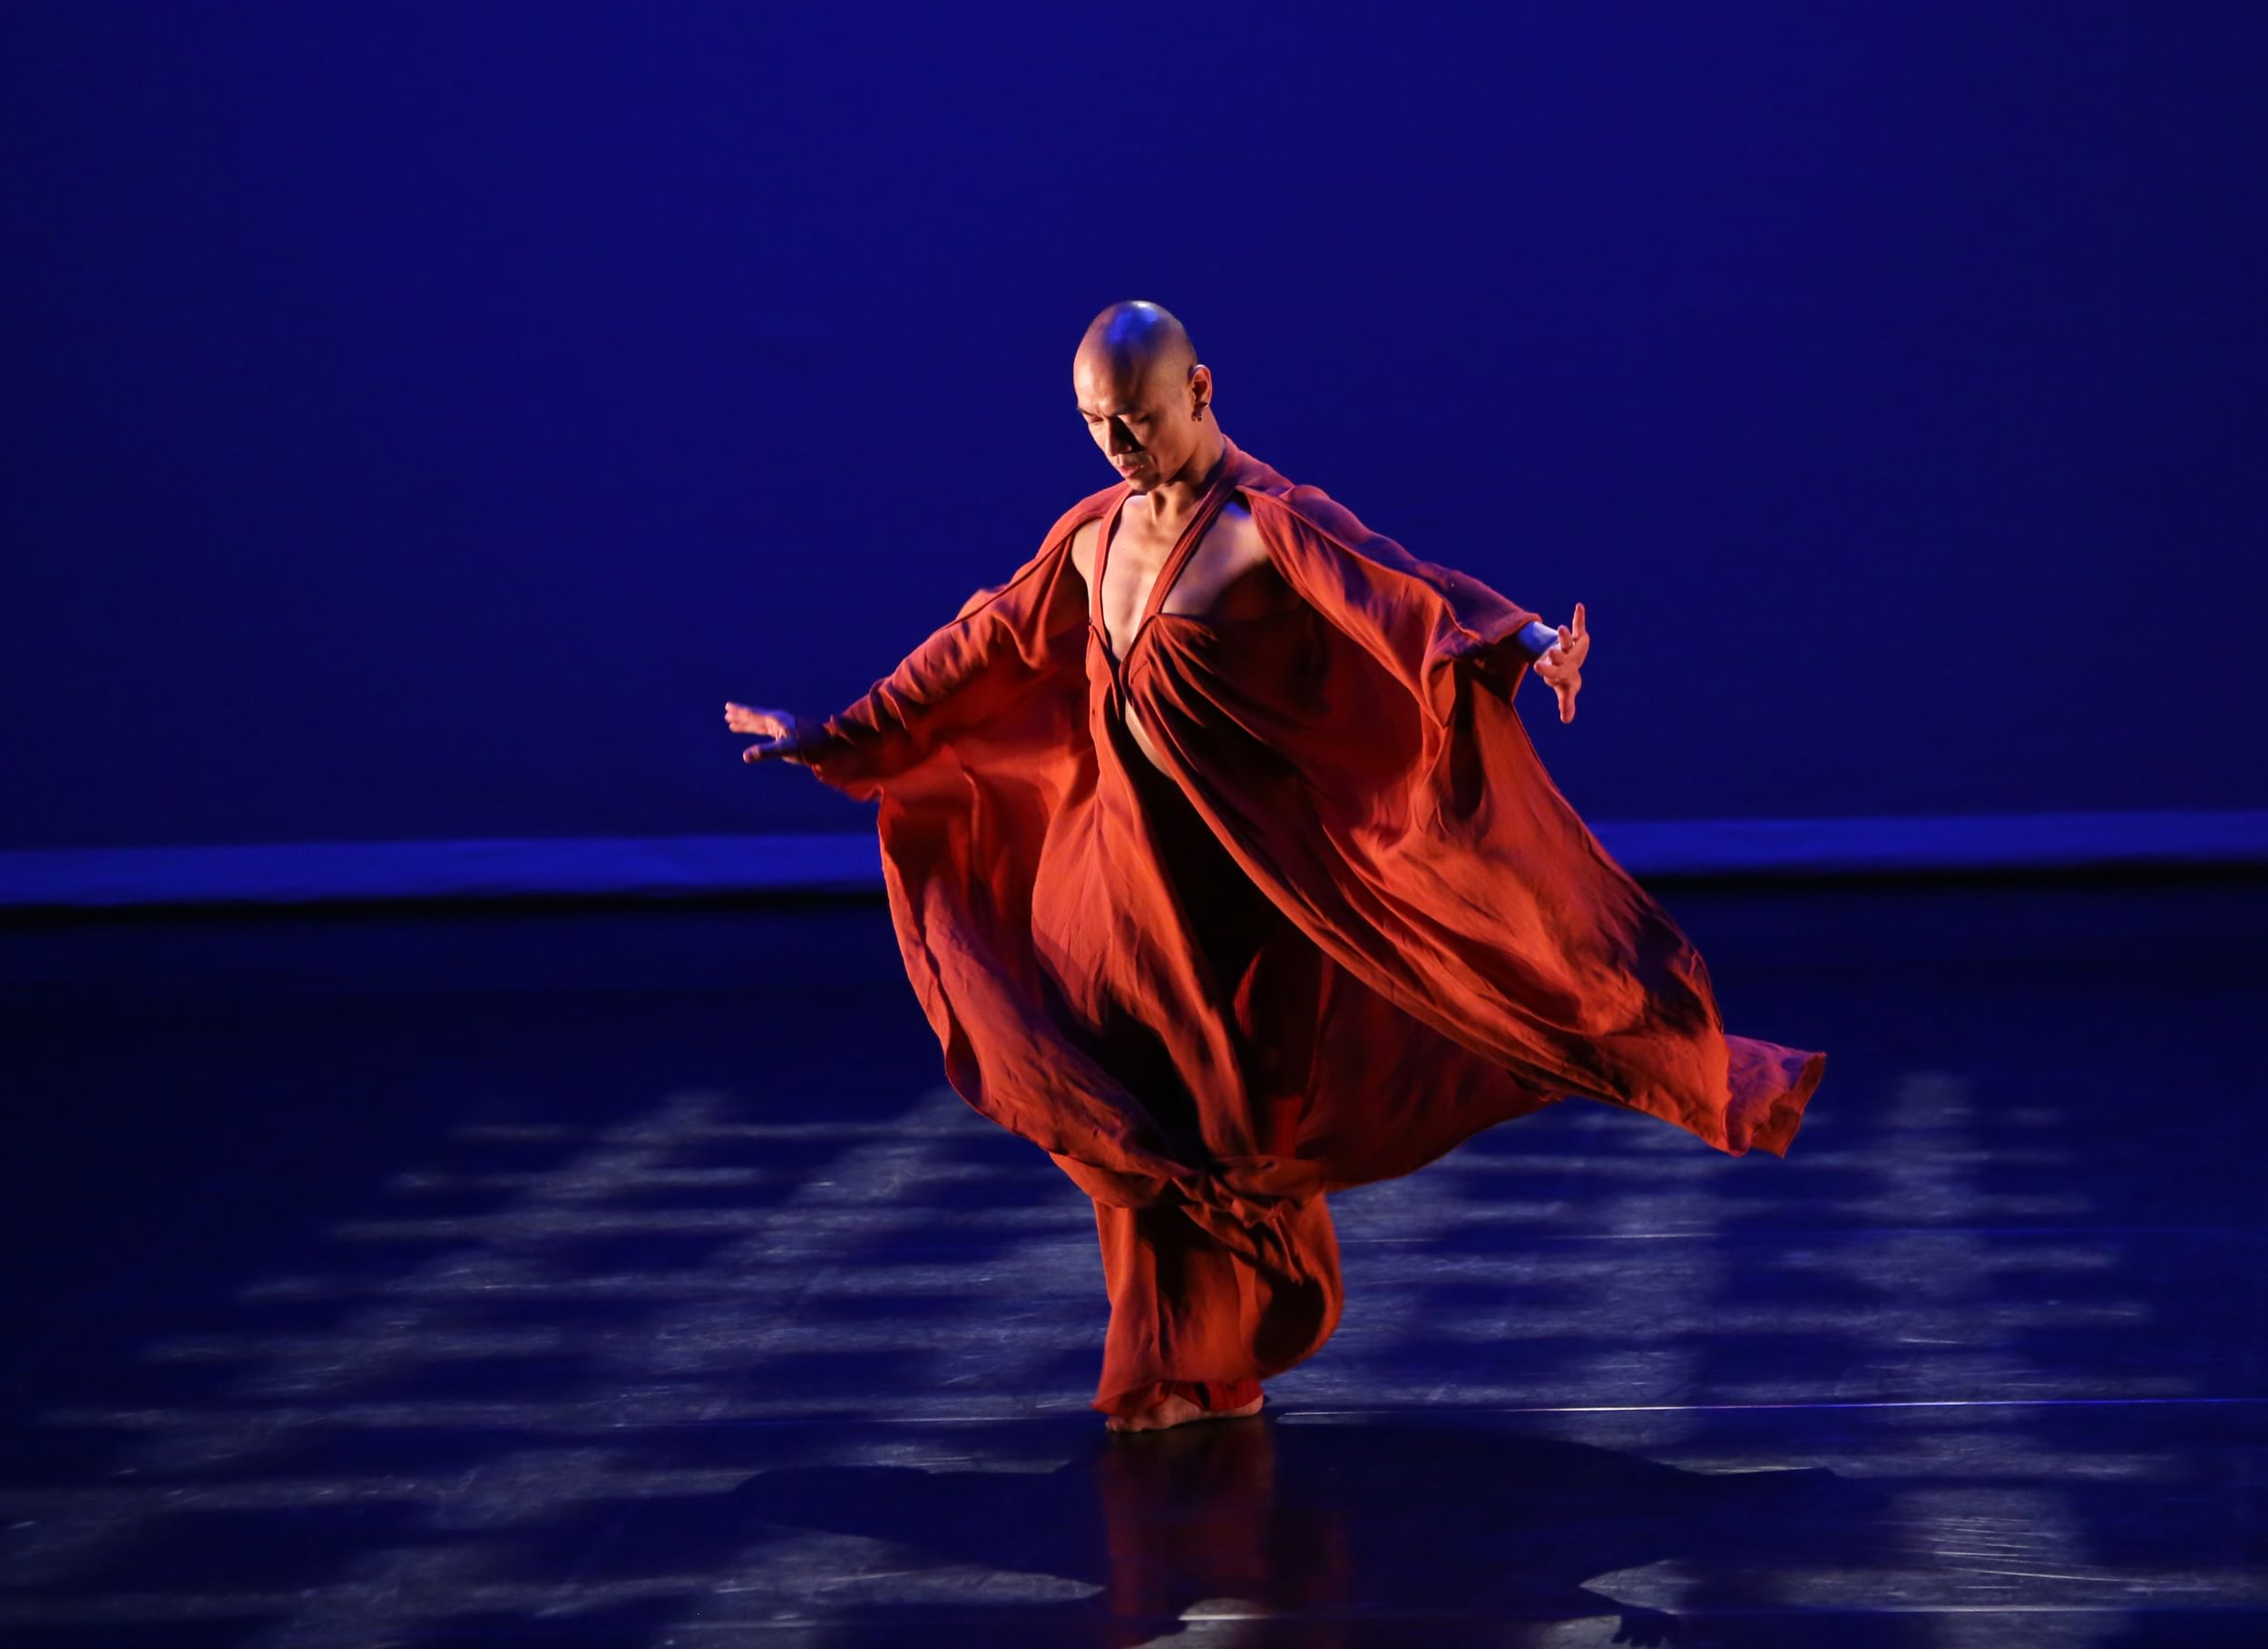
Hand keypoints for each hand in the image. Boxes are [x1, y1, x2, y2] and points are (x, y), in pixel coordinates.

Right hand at [725, 701, 815, 763]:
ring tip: (732, 723)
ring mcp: (781, 727)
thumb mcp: (786, 749)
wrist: (827, 744)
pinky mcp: (785, 734)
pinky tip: (753, 730)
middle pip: (754, 717)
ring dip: (745, 723)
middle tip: (727, 711)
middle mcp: (777, 721)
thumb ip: (765, 752)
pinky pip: (765, 730)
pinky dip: (755, 729)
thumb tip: (745, 756)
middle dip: (740, 715)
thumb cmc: (808, 745)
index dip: (740, 711)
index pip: (753, 714)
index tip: (728, 706)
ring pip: (758, 724)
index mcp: (776, 720)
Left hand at [1531, 601, 1588, 723]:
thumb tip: (1566, 720)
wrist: (1565, 661)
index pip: (1549, 670)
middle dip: (1555, 653)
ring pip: (1565, 640)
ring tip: (1561, 629)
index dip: (1544, 669)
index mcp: (1556, 670)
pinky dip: (1579, 617)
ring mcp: (1567, 646)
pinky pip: (1578, 626)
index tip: (1537, 666)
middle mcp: (1560, 656)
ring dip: (1564, 635)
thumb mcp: (1566, 690)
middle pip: (1557, 654)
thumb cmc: (1565, 678)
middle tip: (1551, 651)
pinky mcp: (1577, 637)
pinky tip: (1579, 606)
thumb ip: (1566, 703)